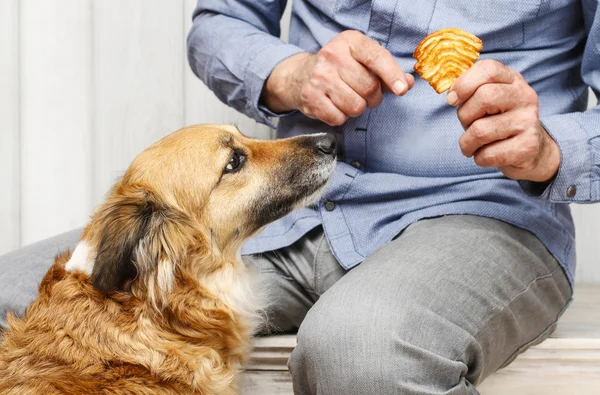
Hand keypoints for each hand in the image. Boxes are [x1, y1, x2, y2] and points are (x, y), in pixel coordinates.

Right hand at [261, 30, 413, 125]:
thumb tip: (408, 84)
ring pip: (356, 106)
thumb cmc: (339, 68)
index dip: (392, 75)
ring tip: (348, 99)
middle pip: (369, 88)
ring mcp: (319, 77)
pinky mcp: (311, 98)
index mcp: (349, 41)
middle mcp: (332, 56)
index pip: (376, 57)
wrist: (300, 75)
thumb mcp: (362, 60)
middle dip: (373, 97)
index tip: (402, 89)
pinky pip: (339, 118)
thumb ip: (387, 72)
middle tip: (365, 94)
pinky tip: (335, 105)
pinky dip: (341, 117)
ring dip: (357, 108)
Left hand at [448, 59, 559, 182]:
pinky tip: (486, 155)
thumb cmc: (497, 122)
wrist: (529, 150)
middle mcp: (525, 96)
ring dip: (467, 143)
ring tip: (472, 145)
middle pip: (484, 97)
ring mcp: (529, 121)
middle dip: (464, 116)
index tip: (451, 100)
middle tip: (467, 126)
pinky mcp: (528, 146)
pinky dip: (479, 158)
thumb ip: (470, 91)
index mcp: (513, 79)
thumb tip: (452, 96)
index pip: (488, 69)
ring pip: (481, 130)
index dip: (464, 83)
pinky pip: (488, 154)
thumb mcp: (486, 100)